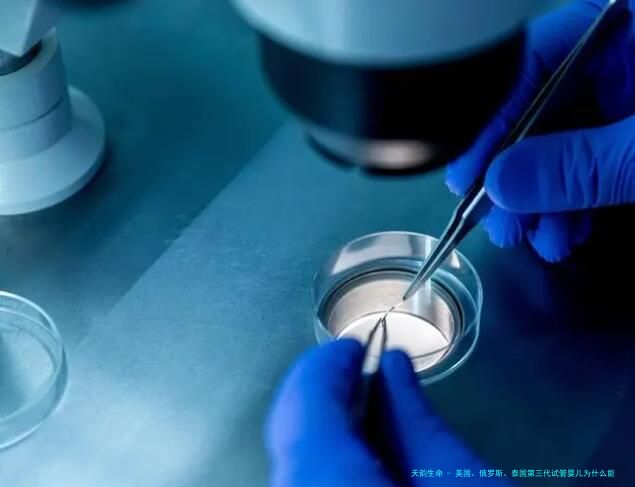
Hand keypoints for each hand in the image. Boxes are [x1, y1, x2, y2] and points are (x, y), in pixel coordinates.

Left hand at [266, 340, 507, 485]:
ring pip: (296, 465)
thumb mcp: (459, 483)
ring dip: (327, 430)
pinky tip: (363, 458)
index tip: (353, 349)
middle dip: (327, 396)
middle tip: (362, 372)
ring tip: (365, 410)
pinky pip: (307, 486)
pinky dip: (330, 464)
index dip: (329, 366)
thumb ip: (413, 417)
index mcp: (328, 484)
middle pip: (292, 435)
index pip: (306, 402)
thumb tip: (392, 370)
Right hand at [446, 0, 634, 261]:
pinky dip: (576, 198)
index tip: (470, 175)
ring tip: (536, 237)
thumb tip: (504, 184)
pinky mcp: (633, 125)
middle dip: (518, 178)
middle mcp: (618, 49)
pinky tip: (566, 227)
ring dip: (544, 200)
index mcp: (622, 20)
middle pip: (538, 111)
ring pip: (560, 142)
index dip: (491, 127)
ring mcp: (628, 87)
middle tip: (499, 219)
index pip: (526, 66)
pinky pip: (588, 157)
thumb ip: (580, 165)